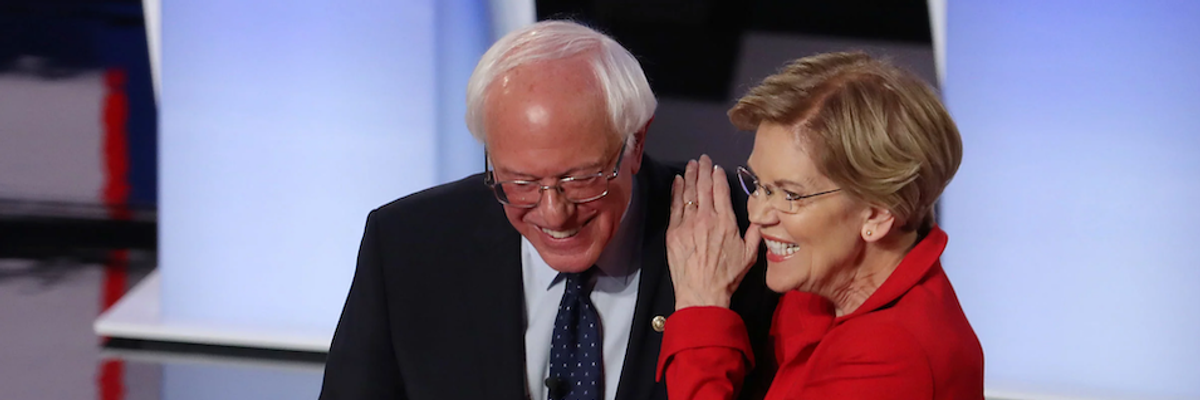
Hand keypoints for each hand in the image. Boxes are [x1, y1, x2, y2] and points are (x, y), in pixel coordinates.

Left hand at [667, 155, 761, 310]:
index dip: (718, 176)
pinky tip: (677, 181)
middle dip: (702, 170)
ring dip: (689, 176)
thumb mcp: (749, 254)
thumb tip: (762, 215)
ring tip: (690, 165)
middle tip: (701, 158)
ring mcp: (688, 224)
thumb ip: (755, 231)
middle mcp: (706, 218)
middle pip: (703, 187)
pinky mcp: (673, 232)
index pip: (721, 191)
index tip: (716, 167)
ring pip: (688, 193)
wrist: (702, 293)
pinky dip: (676, 191)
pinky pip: (675, 206)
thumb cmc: (727, 276)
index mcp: (726, 221)